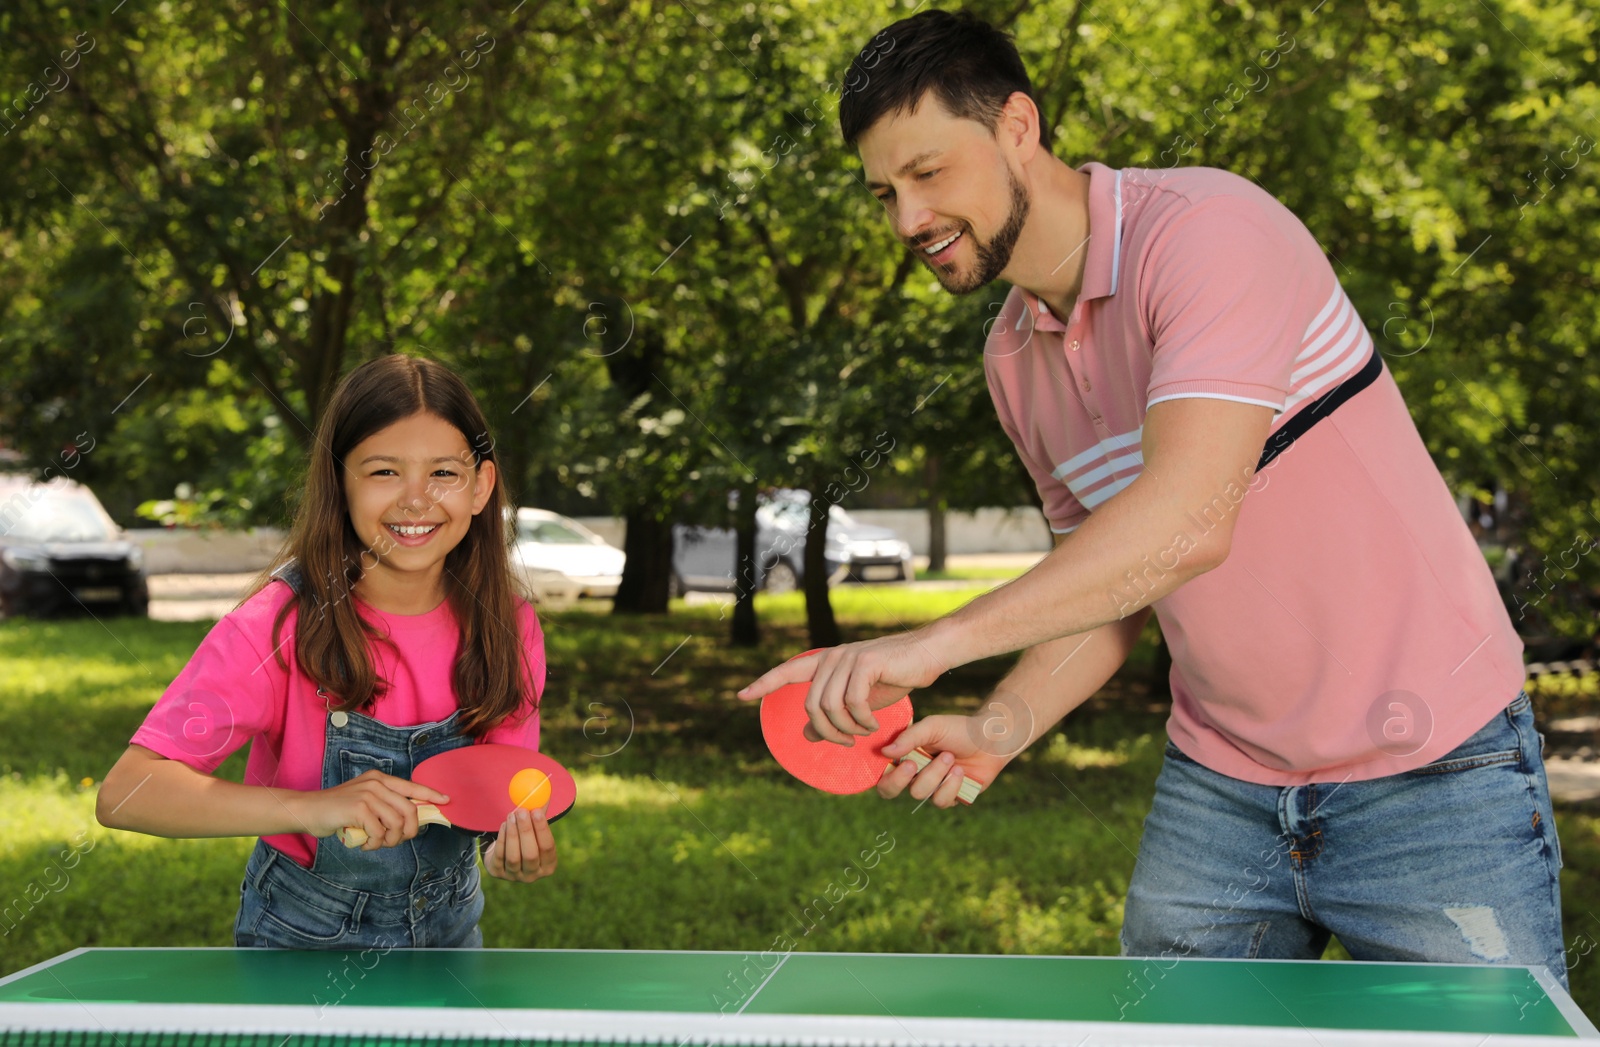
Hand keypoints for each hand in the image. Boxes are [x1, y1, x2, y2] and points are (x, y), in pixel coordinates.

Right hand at [298, 769, 449, 849]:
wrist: (308, 810)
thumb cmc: (337, 810)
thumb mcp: (364, 801)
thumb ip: (384, 805)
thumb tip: (409, 820)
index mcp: (380, 779)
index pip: (412, 787)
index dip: (431, 795)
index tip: (446, 801)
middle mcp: (377, 783)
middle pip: (409, 810)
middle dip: (408, 831)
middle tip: (396, 841)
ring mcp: (368, 794)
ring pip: (396, 823)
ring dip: (389, 841)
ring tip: (376, 843)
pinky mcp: (359, 808)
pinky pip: (379, 832)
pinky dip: (374, 844)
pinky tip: (365, 844)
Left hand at [484, 807, 556, 881]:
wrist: (504, 852)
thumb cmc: (525, 838)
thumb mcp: (535, 829)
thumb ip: (540, 814)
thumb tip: (544, 792)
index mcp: (548, 865)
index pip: (548, 848)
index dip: (542, 829)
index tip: (536, 811)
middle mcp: (533, 875)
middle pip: (530, 854)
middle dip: (526, 831)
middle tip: (521, 811)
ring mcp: (515, 876)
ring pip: (513, 856)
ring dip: (512, 833)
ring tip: (511, 815)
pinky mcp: (498, 873)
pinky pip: (500, 856)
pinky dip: (502, 839)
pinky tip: (504, 825)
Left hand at [736, 634, 946, 743]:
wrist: (927, 655)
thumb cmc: (894, 676)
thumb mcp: (859, 703)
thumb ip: (833, 715)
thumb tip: (806, 734)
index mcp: (826, 663)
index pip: (788, 672)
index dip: (764, 684)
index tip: (741, 695)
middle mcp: (831, 657)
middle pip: (812, 706)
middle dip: (828, 732)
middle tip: (847, 742)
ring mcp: (846, 658)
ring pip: (830, 706)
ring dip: (846, 728)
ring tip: (863, 732)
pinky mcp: (864, 662)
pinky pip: (852, 702)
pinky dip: (862, 720)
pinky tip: (873, 723)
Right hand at [877, 714, 1019, 808]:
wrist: (991, 740)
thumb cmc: (959, 729)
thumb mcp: (933, 727)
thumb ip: (909, 738)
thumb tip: (885, 751)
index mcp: (904, 756)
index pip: (882, 774)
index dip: (886, 775)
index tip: (906, 762)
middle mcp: (913, 775)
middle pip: (891, 790)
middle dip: (901, 778)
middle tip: (915, 764)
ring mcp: (930, 788)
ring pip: (919, 793)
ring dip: (935, 774)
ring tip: (951, 758)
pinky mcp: (949, 798)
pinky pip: (941, 801)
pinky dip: (951, 784)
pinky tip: (961, 771)